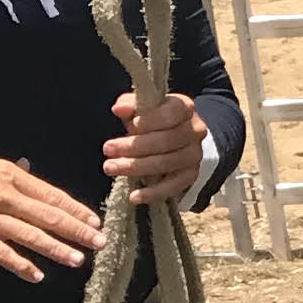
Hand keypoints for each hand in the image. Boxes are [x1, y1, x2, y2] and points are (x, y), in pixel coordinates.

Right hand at [0, 151, 99, 281]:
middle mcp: (5, 198)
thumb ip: (19, 177)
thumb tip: (38, 179)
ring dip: (55, 248)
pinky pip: (1, 253)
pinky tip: (38, 275)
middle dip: (76, 231)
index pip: (52, 196)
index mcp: (12, 179)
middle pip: (47, 216)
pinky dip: (20, 265)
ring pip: (29, 236)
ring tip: (77, 259)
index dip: (76, 210)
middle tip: (100, 242)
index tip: (95, 222)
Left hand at [106, 88, 207, 206]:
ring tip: (110, 167)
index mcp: (185, 108)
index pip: (170, 114)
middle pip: (166, 141)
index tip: (128, 126)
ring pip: (167, 163)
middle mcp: (195, 131)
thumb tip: (118, 109)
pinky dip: (153, 193)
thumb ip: (130, 105)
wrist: (174, 136)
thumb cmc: (152, 118)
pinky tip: (134, 197)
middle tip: (107, 149)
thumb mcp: (141, 107)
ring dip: (136, 167)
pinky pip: (174, 187)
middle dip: (134, 146)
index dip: (149, 121)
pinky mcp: (191, 175)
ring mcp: (195, 154)